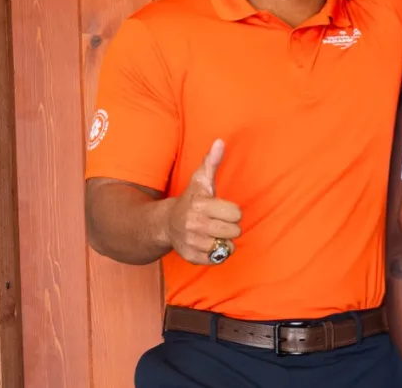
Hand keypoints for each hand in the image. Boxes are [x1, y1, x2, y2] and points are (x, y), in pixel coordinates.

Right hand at [164, 139, 242, 264]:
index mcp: (200, 205)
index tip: (223, 209)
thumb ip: (211, 162)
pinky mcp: (191, 257)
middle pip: (234, 230)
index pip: (235, 213)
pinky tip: (209, 243)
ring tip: (214, 232)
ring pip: (227, 246)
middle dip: (231, 226)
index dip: (233, 211)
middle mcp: (194, 225)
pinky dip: (217, 253)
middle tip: (220, 221)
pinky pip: (217, 259)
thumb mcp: (200, 180)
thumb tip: (220, 141)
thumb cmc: (191, 200)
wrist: (166, 223)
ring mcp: (192, 242)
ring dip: (225, 240)